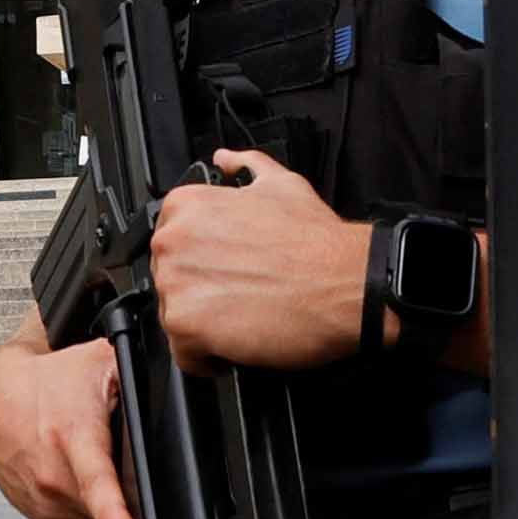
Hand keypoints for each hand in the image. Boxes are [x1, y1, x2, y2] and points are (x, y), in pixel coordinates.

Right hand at [0, 331, 133, 518]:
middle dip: (131, 504)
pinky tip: (85, 485)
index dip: (113, 516)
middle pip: (104, 513)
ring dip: (108, 512)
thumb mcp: (101, 362)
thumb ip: (142, 377)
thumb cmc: (48, 382)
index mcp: (74, 437)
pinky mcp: (37, 516)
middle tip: (130, 471)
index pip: (95, 484)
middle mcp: (51, 475)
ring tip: (105, 472)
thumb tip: (178, 378)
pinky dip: (90, 514)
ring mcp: (41, 500)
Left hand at [149, 150, 374, 371]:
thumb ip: (245, 166)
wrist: (347, 284)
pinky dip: (208, 358)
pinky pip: (184, 354)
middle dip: (202, 293)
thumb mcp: (281, 183)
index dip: (203, 263)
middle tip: (241, 295)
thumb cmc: (317, 242)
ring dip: (206, 325)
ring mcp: (176, 284)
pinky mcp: (186, 326)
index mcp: (187, 206)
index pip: (172, 244)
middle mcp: (173, 241)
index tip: (225, 271)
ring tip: (245, 318)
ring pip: (175, 318)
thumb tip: (226, 160)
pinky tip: (238, 344)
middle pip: (170, 281)